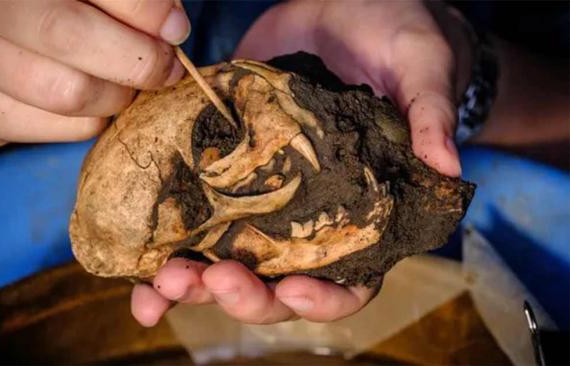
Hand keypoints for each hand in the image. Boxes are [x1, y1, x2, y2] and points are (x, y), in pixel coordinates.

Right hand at [0, 0, 189, 156]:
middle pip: (68, 36)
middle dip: (137, 58)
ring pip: (67, 93)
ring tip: (129, 82)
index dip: (141, 8)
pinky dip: (98, 118)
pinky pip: (62, 128)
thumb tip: (171, 24)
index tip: (174, 27)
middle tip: (166, 67)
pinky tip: (98, 99)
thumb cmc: (38, 13)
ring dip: (118, 94)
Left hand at [131, 0, 470, 325]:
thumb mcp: (421, 69)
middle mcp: (308, 216)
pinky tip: (136, 255)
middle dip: (240, 294)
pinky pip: (191, 210)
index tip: (291, 290)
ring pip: (226, 259)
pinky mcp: (225, 164)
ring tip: (158, 283)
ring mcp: (262, 193)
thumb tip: (448, 167)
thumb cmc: (398, 40)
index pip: (348, 280)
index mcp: (361, 212)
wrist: (347, 10)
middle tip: (206, 282)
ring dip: (190, 281)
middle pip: (275, 282)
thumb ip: (430, 116)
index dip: (323, 298)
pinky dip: (161, 238)